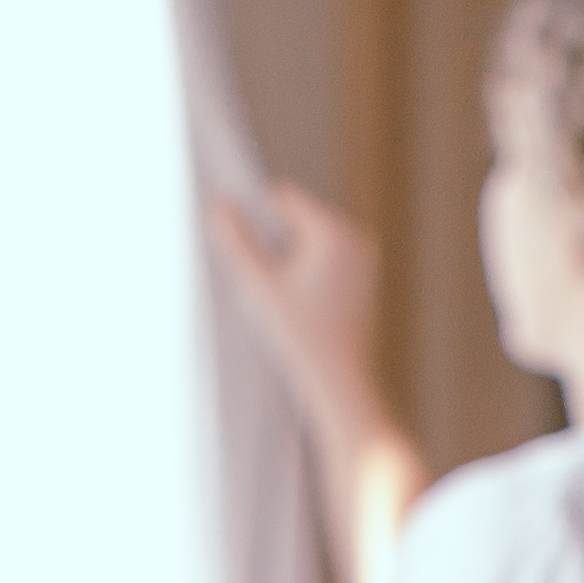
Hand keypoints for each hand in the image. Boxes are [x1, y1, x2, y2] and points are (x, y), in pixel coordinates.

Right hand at [204, 181, 385, 419]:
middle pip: (300, 219)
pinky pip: (328, 261)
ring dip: (291, 257)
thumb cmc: (302, 338)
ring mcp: (365, 259)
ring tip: (281, 293)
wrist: (342, 382)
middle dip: (276, 239)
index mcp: (334, 231)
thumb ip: (238, 242)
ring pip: (312, 241)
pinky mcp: (365, 279)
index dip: (257, 214)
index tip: (241, 239)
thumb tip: (218, 205)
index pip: (285, 199)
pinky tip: (298, 301)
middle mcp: (356, 238)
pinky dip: (309, 272)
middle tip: (263, 276)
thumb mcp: (261, 287)